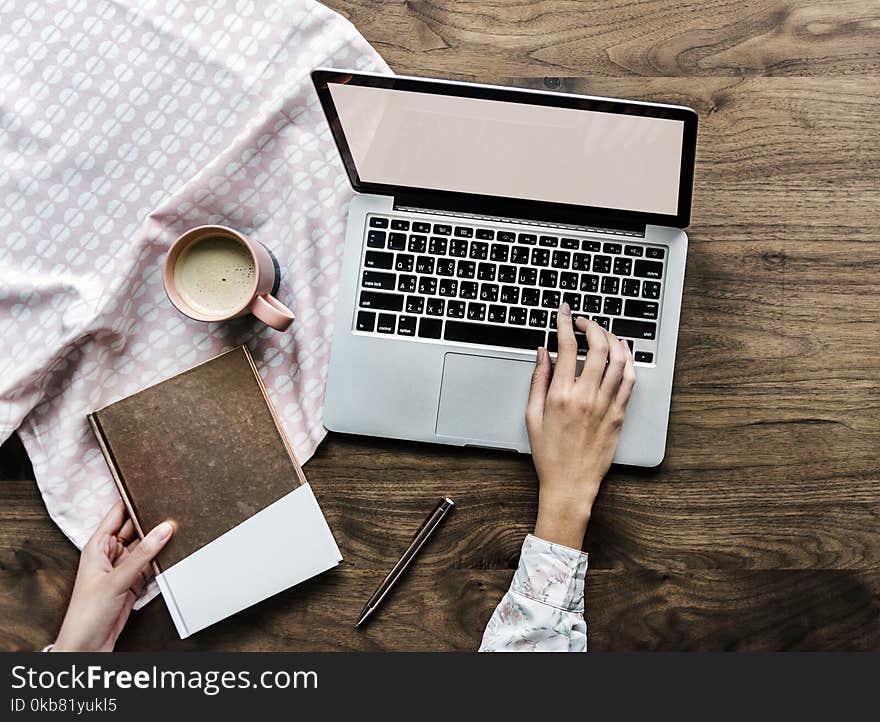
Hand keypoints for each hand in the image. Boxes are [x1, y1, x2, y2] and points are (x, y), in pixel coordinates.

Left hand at [53, 501, 173, 651]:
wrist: (86, 647)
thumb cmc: (86, 614)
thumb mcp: (117, 580)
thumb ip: (142, 554)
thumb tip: (164, 529)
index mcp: (97, 546)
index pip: (118, 513)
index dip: (133, 499)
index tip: (152, 487)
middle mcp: (110, 554)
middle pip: (135, 529)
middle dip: (152, 520)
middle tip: (174, 508)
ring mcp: (122, 569)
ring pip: (146, 547)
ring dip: (159, 541)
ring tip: (179, 528)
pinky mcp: (133, 583)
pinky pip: (151, 564)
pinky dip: (161, 560)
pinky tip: (174, 552)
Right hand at [526, 303, 635, 548]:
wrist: (570, 484)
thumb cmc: (549, 454)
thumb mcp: (532, 416)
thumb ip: (538, 380)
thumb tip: (543, 353)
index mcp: (561, 394)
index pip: (567, 346)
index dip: (566, 323)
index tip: (564, 312)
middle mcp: (586, 396)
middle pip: (597, 347)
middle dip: (591, 326)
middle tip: (584, 322)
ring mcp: (606, 405)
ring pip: (618, 359)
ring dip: (612, 339)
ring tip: (604, 333)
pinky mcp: (620, 415)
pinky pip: (629, 380)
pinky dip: (628, 361)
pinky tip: (622, 353)